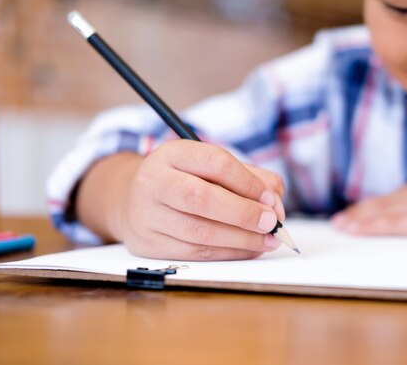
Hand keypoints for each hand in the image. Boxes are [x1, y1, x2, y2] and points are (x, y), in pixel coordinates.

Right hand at [83, 140, 285, 260]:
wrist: (131, 199)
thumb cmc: (185, 180)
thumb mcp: (210, 166)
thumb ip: (249, 177)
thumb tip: (276, 202)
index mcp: (172, 154)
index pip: (214, 163)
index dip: (248, 182)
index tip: (271, 198)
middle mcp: (154, 181)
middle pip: (202, 199)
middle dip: (244, 213)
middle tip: (273, 223)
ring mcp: (146, 215)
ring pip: (200, 232)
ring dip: (241, 239)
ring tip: (268, 240)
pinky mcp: (147, 244)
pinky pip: (194, 253)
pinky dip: (228, 253)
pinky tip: (248, 249)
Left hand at [332, 172, 406, 238]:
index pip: (399, 197)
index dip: (377, 205)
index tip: (360, 211)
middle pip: (385, 202)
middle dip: (361, 211)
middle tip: (339, 219)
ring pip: (382, 211)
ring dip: (358, 218)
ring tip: (338, 225)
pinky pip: (392, 223)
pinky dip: (369, 225)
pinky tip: (353, 229)